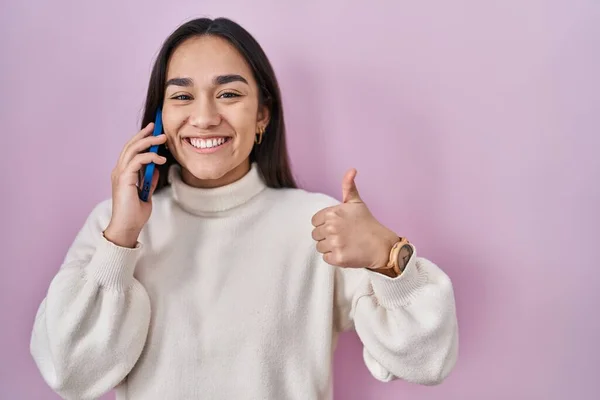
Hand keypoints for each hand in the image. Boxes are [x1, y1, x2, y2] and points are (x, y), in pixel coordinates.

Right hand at [104, 123, 166, 247]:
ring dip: (148, 142)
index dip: (141, 139)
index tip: (153, 132)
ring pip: (132, 150)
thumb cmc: (134, 214)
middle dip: (144, 135)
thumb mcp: (146, 193)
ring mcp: (120, 174)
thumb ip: (149, 180)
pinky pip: (137, 161)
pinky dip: (149, 157)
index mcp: (123, 173)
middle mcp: (119, 171)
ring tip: (162, 138)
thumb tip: (155, 168)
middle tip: (157, 127)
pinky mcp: (124, 179)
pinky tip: (160, 159)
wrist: (127, 227)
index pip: (131, 151)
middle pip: (130, 146)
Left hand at [311, 168, 398, 269]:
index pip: (314, 221)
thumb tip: (351, 170)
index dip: (325, 224)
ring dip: (330, 247)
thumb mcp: (357, 202)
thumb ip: (348, 186)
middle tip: (343, 235)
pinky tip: (346, 252)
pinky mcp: (338, 258)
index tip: (338, 226)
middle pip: (315, 235)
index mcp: (332, 213)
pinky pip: (326, 258)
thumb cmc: (368, 223)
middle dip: (327, 236)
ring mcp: (334, 243)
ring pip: (320, 247)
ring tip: (345, 243)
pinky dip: (334, 257)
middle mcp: (331, 227)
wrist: (381, 245)